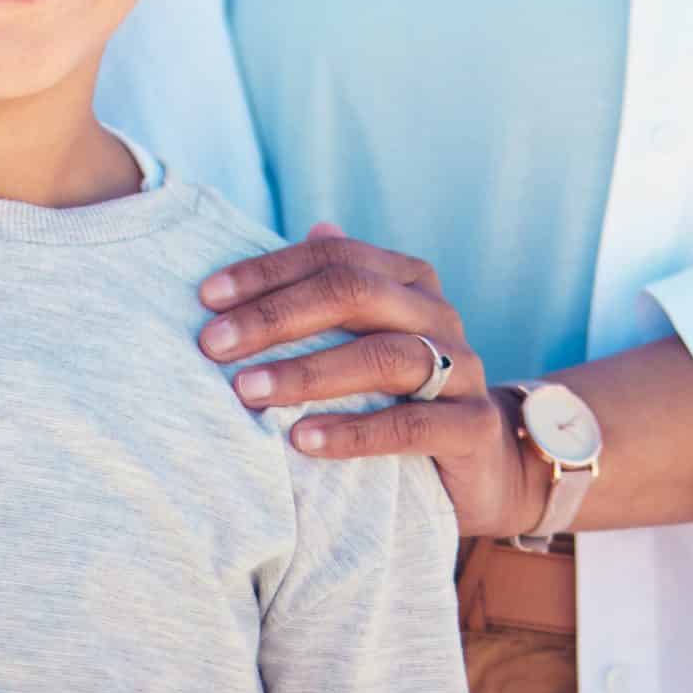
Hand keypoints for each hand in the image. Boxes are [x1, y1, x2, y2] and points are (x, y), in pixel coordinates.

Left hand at [197, 223, 540, 536]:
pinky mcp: (474, 426)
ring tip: (247, 390)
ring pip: (382, 355)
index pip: (332, 255)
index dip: (267, 272)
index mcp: (407, 279)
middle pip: (353, 293)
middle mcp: (437, 312)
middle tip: (214, 345)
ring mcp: (463, 367)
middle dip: (274, 317)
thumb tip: (311, 225)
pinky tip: (303, 440)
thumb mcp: (365, 339)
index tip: (206, 298)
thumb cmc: (403, 395)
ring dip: (306, 372)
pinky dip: (353, 431)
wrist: (485, 466)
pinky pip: (411, 424)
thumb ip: (338, 290)